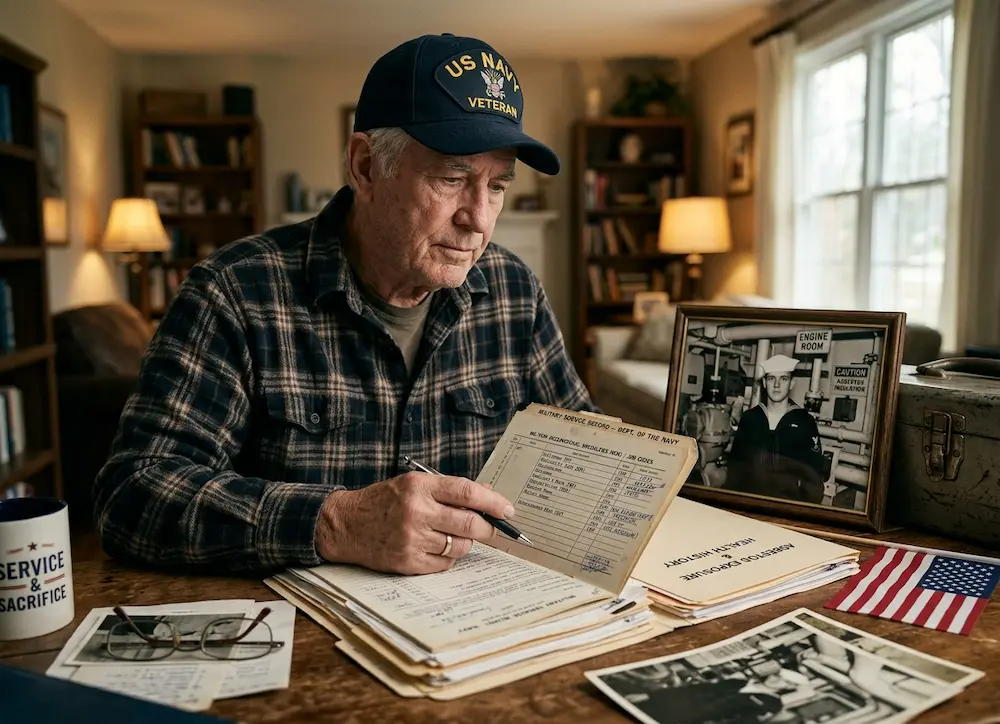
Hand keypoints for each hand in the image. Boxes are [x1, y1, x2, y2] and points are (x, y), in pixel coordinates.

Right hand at [314, 472, 515, 574]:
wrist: (346, 525)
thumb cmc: (384, 502)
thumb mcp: (413, 484)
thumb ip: (449, 490)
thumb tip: (488, 495)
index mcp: (419, 487)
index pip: (466, 492)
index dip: (492, 502)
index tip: (508, 510)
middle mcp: (416, 512)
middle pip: (469, 523)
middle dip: (488, 528)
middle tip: (494, 529)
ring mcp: (412, 539)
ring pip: (460, 546)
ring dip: (465, 543)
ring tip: (452, 536)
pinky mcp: (408, 562)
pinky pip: (445, 564)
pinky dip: (449, 558)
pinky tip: (437, 548)